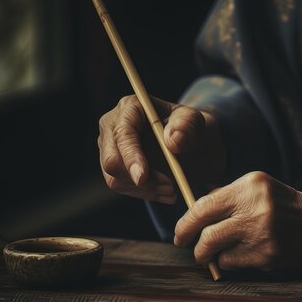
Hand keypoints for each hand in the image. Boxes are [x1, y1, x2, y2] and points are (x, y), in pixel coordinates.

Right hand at [97, 95, 226, 203]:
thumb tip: (172, 141)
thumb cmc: (187, 127)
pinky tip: (164, 192)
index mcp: (130, 107)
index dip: (131, 157)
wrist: (184, 141)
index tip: (142, 178)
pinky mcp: (112, 167)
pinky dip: (144, 193)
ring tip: (173, 190)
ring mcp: (108, 148)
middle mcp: (112, 126)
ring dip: (146, 190)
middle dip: (140, 180)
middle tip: (170, 188)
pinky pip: (121, 186)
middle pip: (112, 161)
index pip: (123, 134)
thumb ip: (186, 126)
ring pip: (115, 179)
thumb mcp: (194, 120)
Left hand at [174, 171, 301, 271]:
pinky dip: (228, 263)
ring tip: (211, 255)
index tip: (180, 233)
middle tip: (189, 247)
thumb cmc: (285, 206)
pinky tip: (238, 257)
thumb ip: (227, 196)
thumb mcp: (259, 189)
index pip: (203, 204)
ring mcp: (262, 231)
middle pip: (204, 230)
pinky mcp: (267, 253)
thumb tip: (191, 212)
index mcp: (250, 184)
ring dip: (207, 255)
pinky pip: (231, 263)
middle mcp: (255, 206)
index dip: (185, 222)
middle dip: (190, 243)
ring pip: (214, 249)